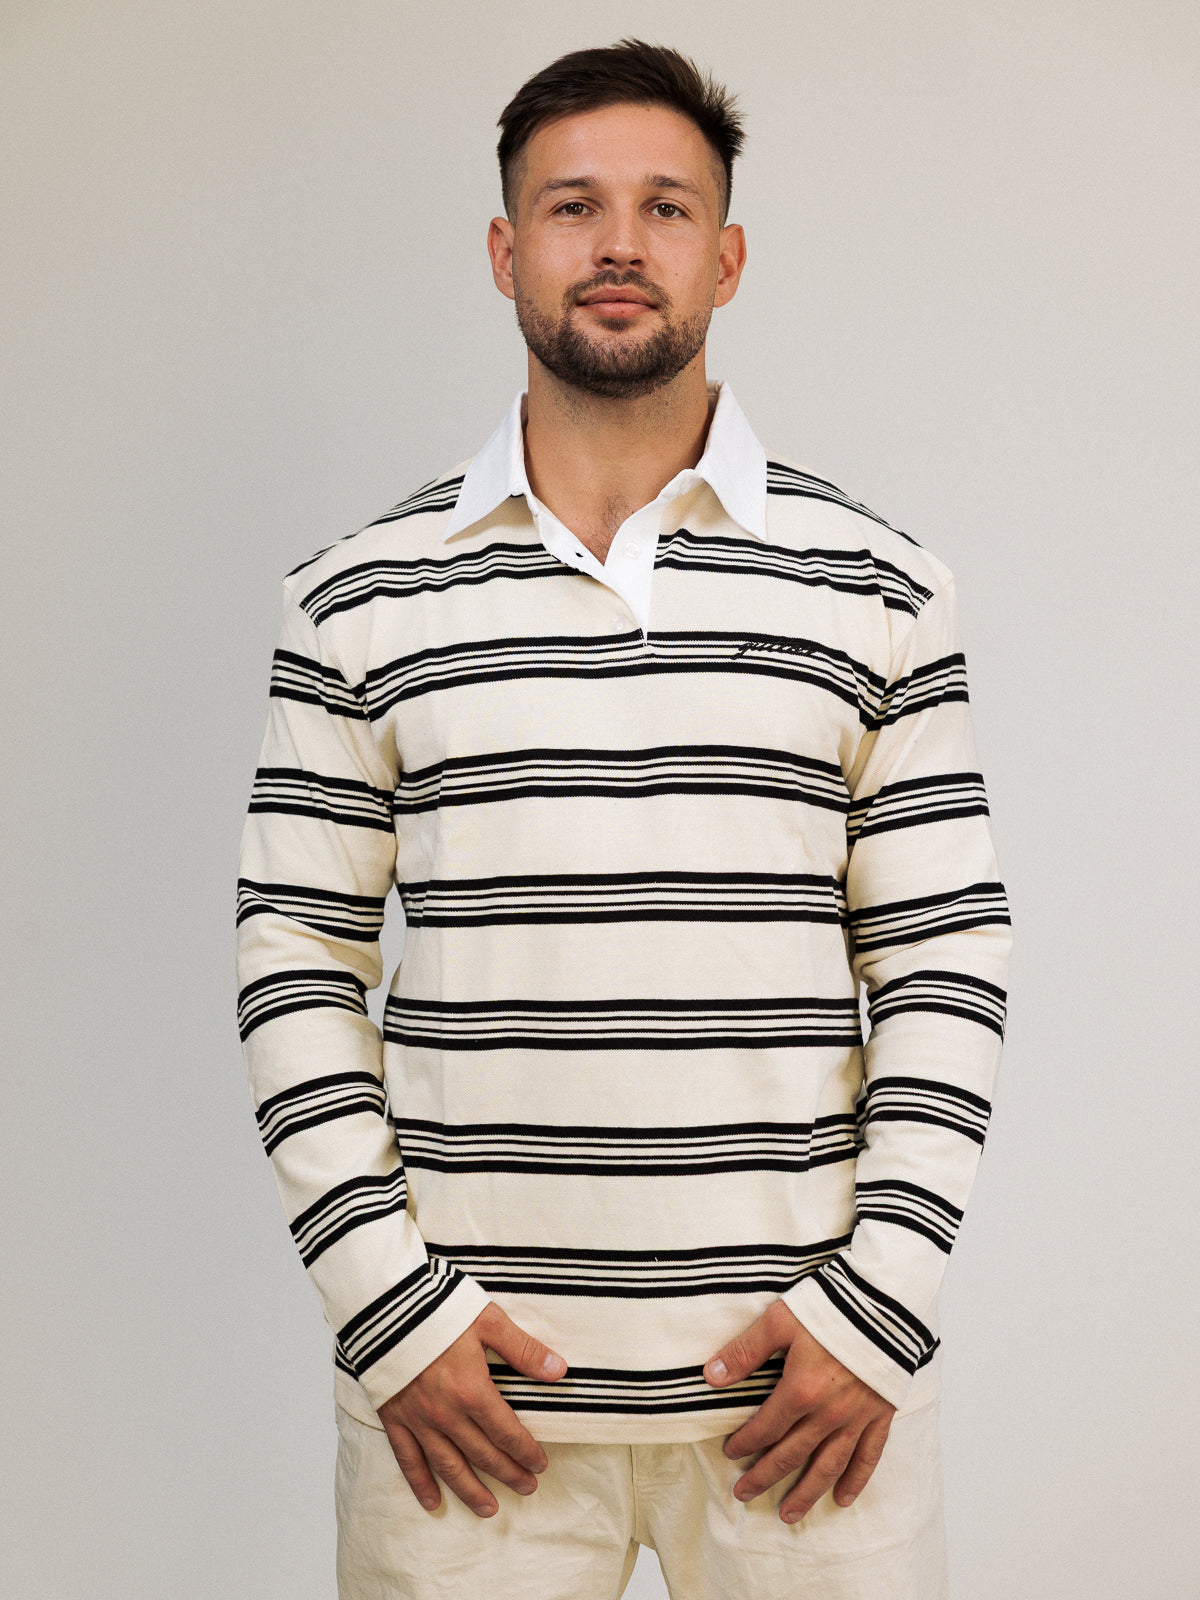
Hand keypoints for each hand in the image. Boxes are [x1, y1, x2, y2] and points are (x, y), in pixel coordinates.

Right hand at [377, 1302, 566, 1517]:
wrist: (384, 1305)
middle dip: (508, 1473)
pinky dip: (421, 1484)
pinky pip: (408, 1459)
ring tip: (489, 1509)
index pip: (506, 1432)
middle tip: (527, 1488)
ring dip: (471, 1490)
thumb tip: (558, 1370)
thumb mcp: (488, 1320)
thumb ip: (523, 1349)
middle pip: (482, 1454)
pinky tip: (432, 1502)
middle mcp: (446, 1414)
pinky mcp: (394, 1417)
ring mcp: (418, 1419)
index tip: (540, 1465)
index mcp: (472, 1391)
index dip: (525, 1452)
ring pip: (449, 1466)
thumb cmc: (437, 1307)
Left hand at [704, 1299, 894, 1522]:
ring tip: (788, 1514)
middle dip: (765, 1476)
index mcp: (801, 1391)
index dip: (745, 1443)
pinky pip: (869, 1456)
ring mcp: (857, 1417)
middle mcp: (829, 1413)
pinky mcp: (881, 1414)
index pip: (766, 1427)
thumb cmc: (830, 1307)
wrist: (883, 1301)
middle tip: (744, 1494)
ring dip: (806, 1492)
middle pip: (792, 1454)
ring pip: (828, 1465)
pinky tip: (843, 1499)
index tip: (731, 1454)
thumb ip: (745, 1352)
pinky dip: (856, 1480)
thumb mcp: (779, 1321)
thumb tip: (712, 1376)